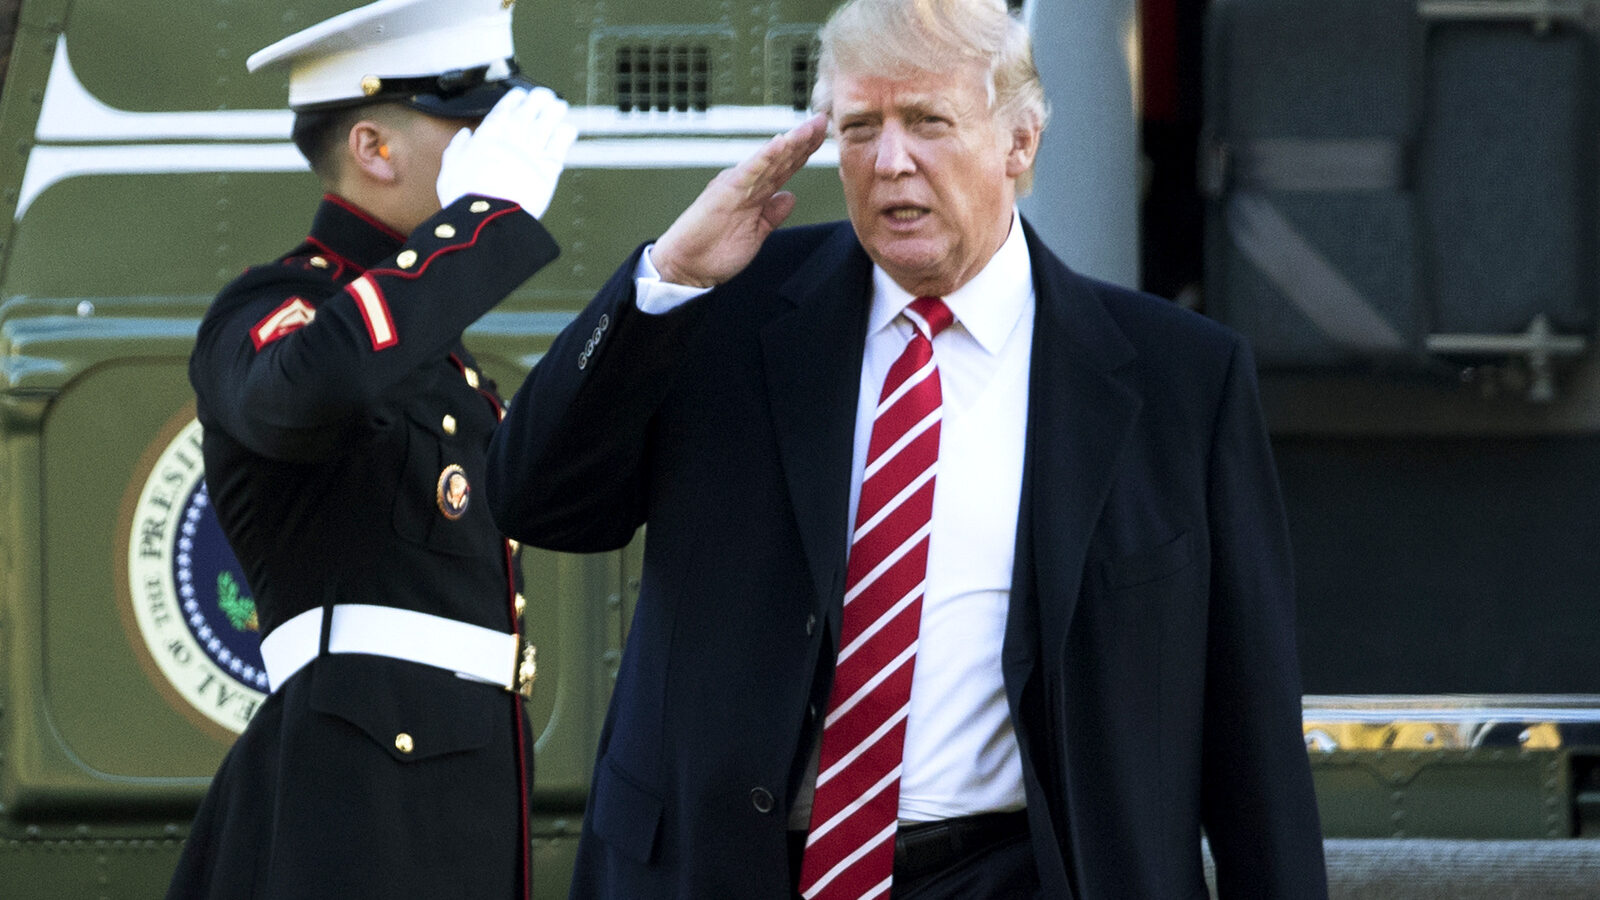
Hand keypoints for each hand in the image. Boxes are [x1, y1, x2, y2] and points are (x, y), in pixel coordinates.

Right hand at [436, 86, 577, 218]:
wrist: (488, 214)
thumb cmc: (467, 195)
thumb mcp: (451, 166)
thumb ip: (459, 147)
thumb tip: (464, 136)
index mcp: (489, 132)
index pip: (506, 106)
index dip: (515, 98)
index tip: (520, 95)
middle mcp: (514, 136)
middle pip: (531, 108)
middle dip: (539, 99)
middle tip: (544, 95)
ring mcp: (533, 150)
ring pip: (549, 121)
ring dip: (555, 111)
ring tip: (559, 106)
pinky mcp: (549, 168)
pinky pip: (561, 145)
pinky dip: (566, 134)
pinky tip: (568, 129)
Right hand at [650, 113, 827, 287]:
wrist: (686, 267)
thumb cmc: (715, 251)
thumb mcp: (756, 233)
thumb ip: (772, 214)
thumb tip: (789, 197)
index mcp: (755, 193)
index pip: (784, 168)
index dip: (804, 152)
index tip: (822, 135)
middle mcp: (747, 184)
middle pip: (781, 159)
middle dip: (803, 140)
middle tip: (822, 119)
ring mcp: (737, 185)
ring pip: (770, 160)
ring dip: (791, 143)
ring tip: (808, 126)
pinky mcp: (726, 191)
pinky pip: (750, 171)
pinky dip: (766, 156)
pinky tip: (781, 142)